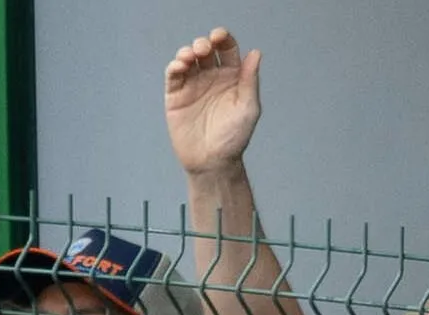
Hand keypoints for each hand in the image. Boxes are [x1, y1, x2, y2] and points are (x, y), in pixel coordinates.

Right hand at [163, 27, 263, 177]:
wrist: (212, 162)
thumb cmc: (233, 138)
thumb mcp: (247, 108)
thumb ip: (249, 80)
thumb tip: (255, 53)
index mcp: (232, 76)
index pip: (227, 49)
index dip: (223, 39)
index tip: (219, 37)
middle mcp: (212, 77)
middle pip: (206, 50)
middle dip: (203, 44)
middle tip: (203, 49)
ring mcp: (193, 85)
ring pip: (188, 59)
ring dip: (187, 52)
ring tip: (189, 57)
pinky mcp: (176, 96)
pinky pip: (173, 75)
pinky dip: (174, 66)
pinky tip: (179, 66)